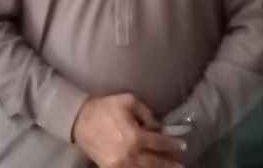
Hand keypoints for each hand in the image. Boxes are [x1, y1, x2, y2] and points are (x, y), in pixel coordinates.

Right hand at [72, 93, 186, 167]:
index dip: (173, 144)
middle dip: (170, 164)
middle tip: (181, 165)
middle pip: (156, 163)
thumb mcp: (129, 101)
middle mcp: (130, 154)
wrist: (80, 119)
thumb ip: (147, 114)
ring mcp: (120, 165)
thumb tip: (159, 128)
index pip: (160, 143)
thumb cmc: (105, 107)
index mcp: (136, 136)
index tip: (183, 145)